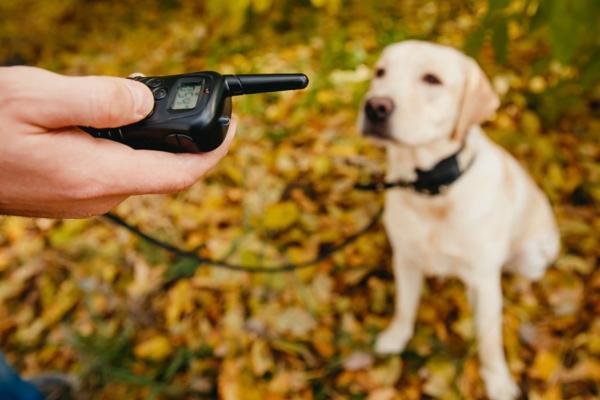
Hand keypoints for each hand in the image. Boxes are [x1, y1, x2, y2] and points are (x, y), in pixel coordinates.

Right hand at [0, 66, 235, 217]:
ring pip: (138, 169)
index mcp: (98, 175)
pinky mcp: (73, 197)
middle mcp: (98, 197)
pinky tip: (104, 124)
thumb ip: (99, 99)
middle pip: (162, 169)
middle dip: (176, 135)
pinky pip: (115, 172)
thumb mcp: (37, 97)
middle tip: (173, 98)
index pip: (180, 173)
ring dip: (147, 139)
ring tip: (132, 103)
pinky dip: (124, 147)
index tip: (234, 127)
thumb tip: (145, 101)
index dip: (215, 151)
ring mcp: (85, 202)